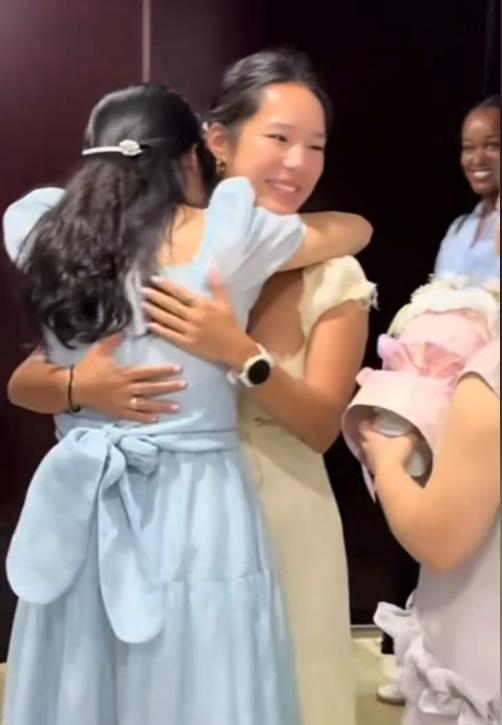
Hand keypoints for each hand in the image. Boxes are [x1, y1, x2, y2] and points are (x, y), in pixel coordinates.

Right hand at [73, 333, 185, 422]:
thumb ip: (114, 340)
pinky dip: (145, 418)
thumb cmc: (87, 368)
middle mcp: (126, 389)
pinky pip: (133, 416)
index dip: (164, 370)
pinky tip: (157, 419)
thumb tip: (126, 330)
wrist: (72, 387)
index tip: (178, 369)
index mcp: (125, 374)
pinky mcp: (117, 412)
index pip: (149, 372)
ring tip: (177, 407)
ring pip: (146, 405)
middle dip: (169, 387)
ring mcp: (123, 402)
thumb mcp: (100, 350)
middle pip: (152, 388)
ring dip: (162, 406)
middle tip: (184, 385)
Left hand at [142, 271, 258, 368]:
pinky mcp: (187, 344)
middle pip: (171, 305)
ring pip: (168, 319)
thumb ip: (217, 285)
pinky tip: (150, 324)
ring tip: (142, 304)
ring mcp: (190, 331)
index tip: (154, 280)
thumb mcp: (226, 302)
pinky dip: (159, 329)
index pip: (180, 292)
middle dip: (155, 297)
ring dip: (154, 311)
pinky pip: (170, 335)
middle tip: (141, 290)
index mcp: (203, 304)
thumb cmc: (230, 324)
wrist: (235, 348)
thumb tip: (211, 266)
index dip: (166, 286)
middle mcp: (194, 316)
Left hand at [359, 420, 416, 474]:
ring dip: (373, 451)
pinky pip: (375, 464)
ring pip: (368, 453)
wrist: (390, 476)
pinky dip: (379, 462)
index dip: (366, 424)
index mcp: (373, 438)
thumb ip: (411, 435)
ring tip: (380, 449)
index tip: (367, 421)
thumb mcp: (407, 440)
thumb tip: (416, 432)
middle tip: (375, 435)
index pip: (365, 428)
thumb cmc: (396, 453)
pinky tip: (385, 462)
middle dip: (368, 438)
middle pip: (365, 441)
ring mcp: (370, 461)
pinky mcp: (374, 472)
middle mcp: (368, 448)